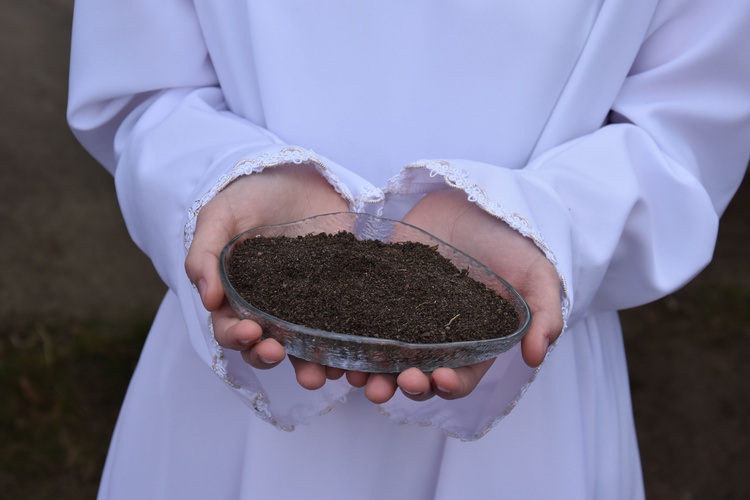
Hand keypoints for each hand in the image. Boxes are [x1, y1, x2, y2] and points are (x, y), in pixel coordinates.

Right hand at [184, 164, 348, 386]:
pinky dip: (342, 348)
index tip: (252, 332)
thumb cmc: (251, 194)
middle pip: (262, 345)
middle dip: (267, 355)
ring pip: (301, 347)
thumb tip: (207, 299)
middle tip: (278, 352)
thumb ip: (206, 252)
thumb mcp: (221, 215)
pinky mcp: (335, 296)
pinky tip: (350, 359)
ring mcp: (302, 305)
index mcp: (235, 294)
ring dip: (307, 366)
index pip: (229, 327)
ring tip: (318, 374)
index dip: (237, 336)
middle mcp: (267, 307)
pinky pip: (337, 328)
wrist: (298, 174)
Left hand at [349, 188, 562, 403]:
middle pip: (418, 374)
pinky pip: (361, 318)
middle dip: (403, 385)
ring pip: (386, 356)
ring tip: (356, 377)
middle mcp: (437, 336)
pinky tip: (333, 342)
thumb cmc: (511, 239)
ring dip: (371, 372)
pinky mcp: (381, 290)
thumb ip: (543, 313)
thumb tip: (536, 357)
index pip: (461, 376)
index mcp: (474, 341)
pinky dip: (348, 335)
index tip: (438, 379)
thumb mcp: (536, 272)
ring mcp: (406, 314)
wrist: (474, 198)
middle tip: (387, 386)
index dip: (449, 384)